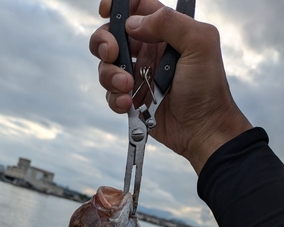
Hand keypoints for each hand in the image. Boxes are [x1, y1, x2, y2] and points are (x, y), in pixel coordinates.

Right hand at [89, 0, 251, 173]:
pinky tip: (128, 103)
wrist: (203, 128)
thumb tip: (134, 22)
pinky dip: (115, 99)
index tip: (106, 11)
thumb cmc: (208, 89)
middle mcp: (148, 52)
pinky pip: (111, 95)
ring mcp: (138, 77)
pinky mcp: (132, 100)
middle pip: (111, 37)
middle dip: (104, 42)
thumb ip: (169, 22)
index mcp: (165, 33)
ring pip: (107, 67)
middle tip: (112, 54)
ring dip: (110, 75)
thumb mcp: (200, 44)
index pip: (136, 9)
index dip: (118, 6)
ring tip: (127, 86)